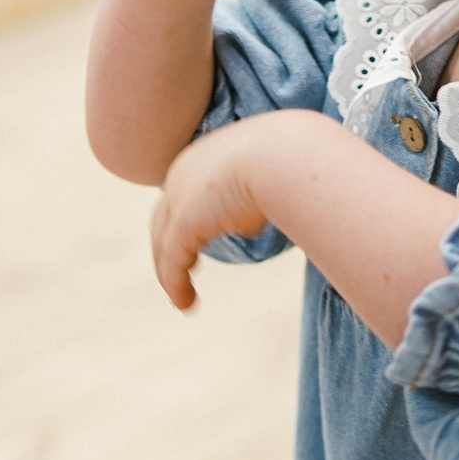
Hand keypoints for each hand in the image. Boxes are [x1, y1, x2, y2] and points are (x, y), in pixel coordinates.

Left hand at [147, 117, 281, 311]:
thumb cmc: (294, 159)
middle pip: (165, 218)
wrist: (287, 154)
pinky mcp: (183, 223)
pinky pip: (172, 263)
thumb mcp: (275, 177)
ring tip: (181, 298)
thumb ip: (259, 199)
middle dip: (169, 247)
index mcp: (203, 157)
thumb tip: (250, 225)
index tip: (199, 241)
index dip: (188, 219)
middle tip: (180, 271)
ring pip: (164, 244)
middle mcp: (183, 174)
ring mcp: (179, 198)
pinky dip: (176, 285)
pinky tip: (186, 305)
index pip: (185, 192)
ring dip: (170, 273)